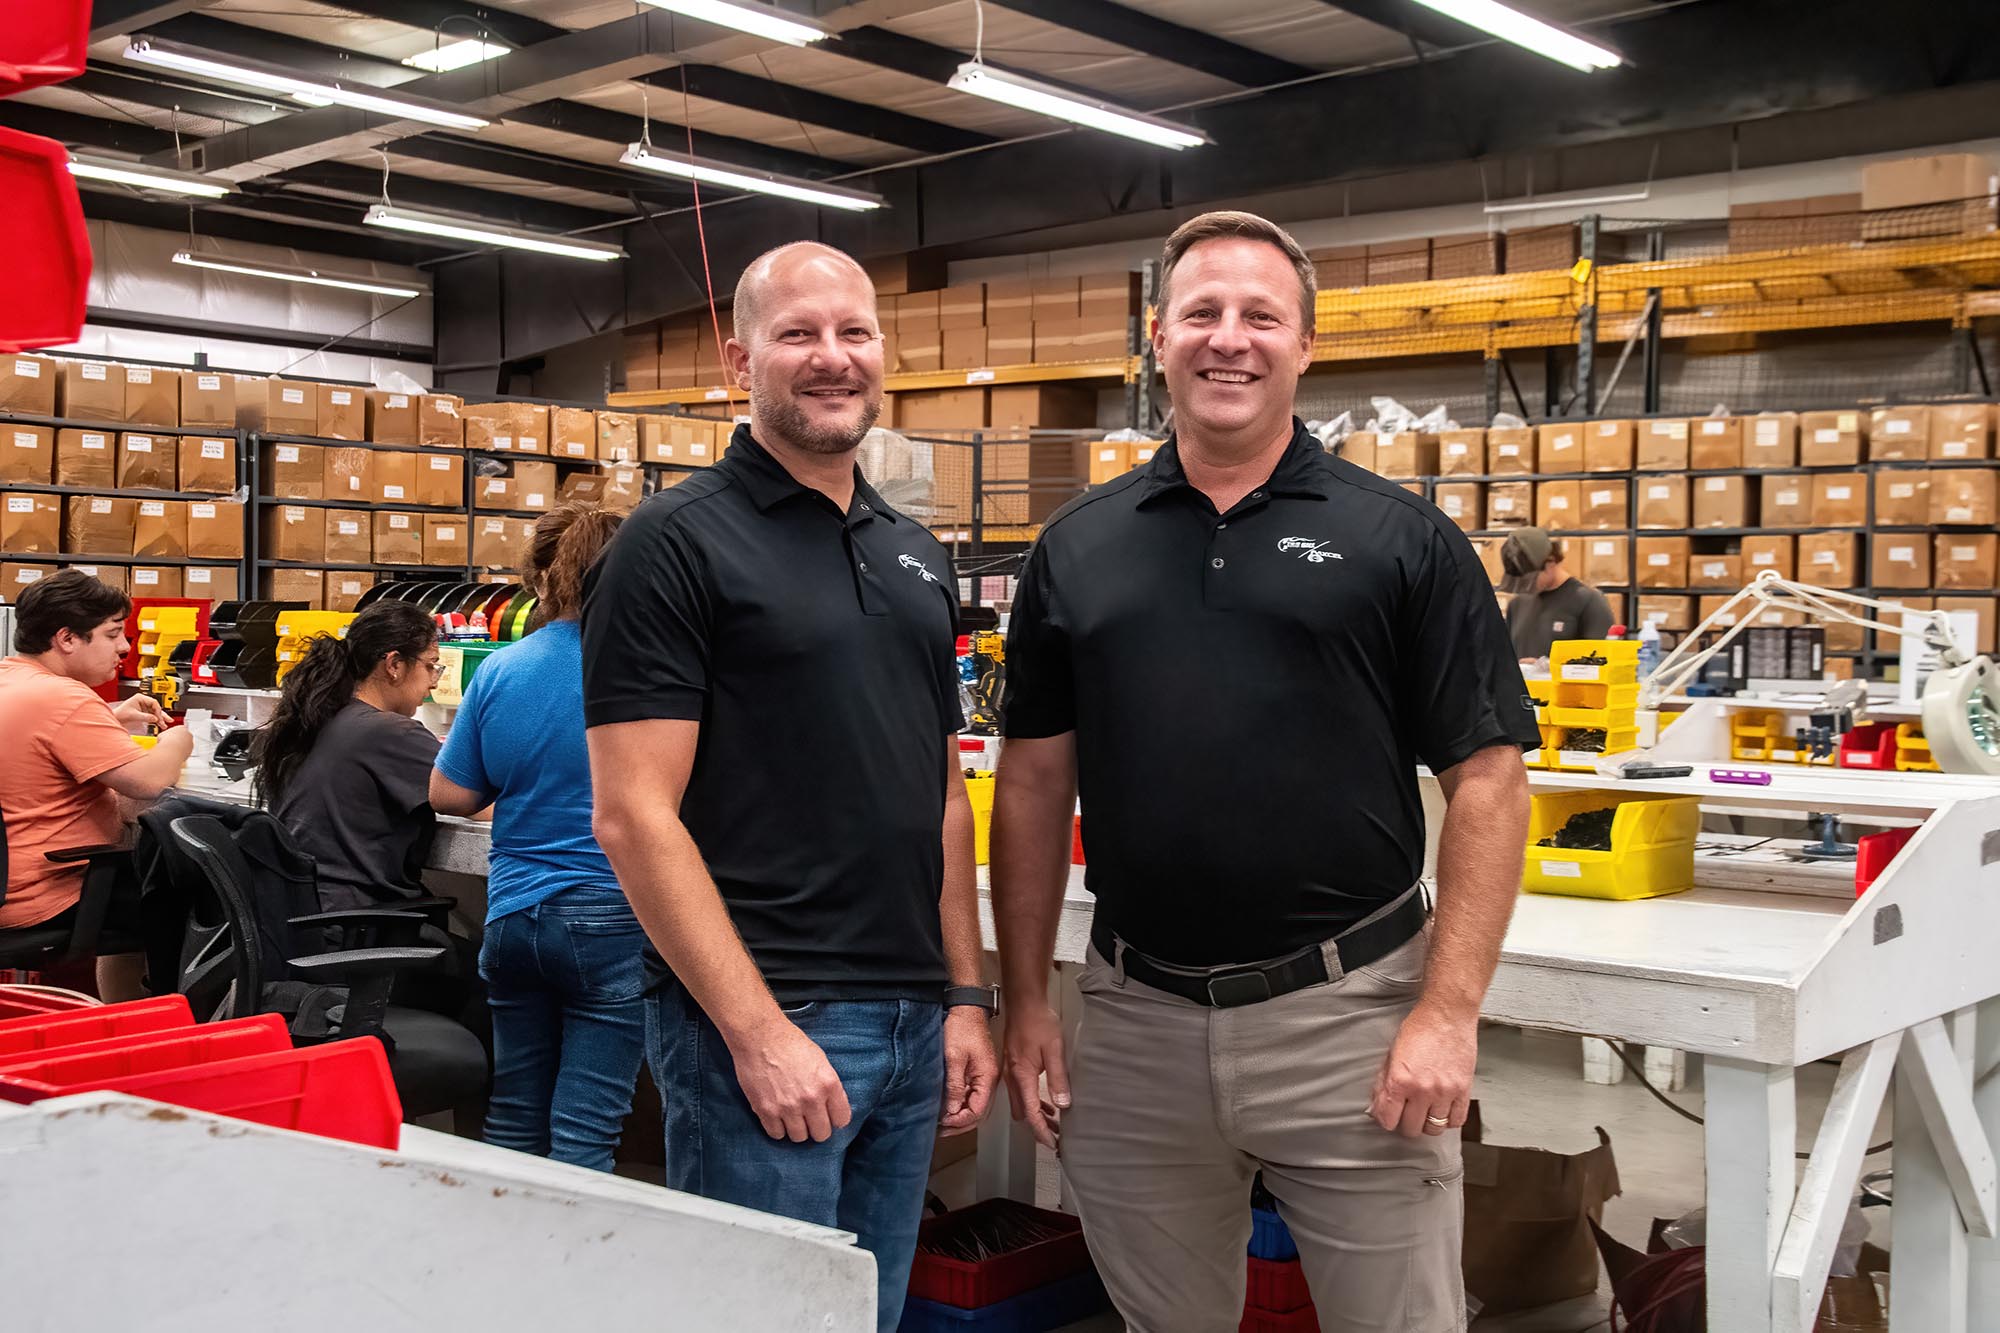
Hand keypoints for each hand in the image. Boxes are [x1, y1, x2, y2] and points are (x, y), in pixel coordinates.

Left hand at [114, 693, 170, 730]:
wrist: (115, 718)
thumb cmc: (120, 714)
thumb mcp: (133, 715)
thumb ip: (145, 717)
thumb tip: (155, 718)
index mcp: (140, 698)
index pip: (153, 702)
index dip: (157, 710)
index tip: (158, 717)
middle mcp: (143, 701)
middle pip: (156, 707)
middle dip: (161, 715)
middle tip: (167, 720)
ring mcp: (143, 707)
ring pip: (155, 712)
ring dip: (160, 718)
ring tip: (166, 723)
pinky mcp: (143, 712)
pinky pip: (152, 716)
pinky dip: (156, 720)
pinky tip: (161, 724)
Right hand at [727, 1018, 851, 1143]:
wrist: (760, 1036)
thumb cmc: (790, 1043)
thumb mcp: (821, 1060)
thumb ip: (828, 1086)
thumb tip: (832, 1107)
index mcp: (828, 1084)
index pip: (842, 1119)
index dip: (835, 1118)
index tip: (828, 1115)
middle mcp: (811, 1099)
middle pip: (821, 1134)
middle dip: (817, 1127)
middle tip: (809, 1118)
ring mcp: (788, 1107)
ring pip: (799, 1137)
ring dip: (796, 1129)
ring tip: (791, 1116)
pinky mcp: (766, 1110)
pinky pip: (776, 1134)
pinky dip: (777, 1128)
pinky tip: (777, 1116)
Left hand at [940, 1006, 999, 1132]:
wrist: (965, 1008)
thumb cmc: (962, 1027)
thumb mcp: (954, 1057)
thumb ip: (955, 1085)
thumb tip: (952, 1110)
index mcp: (988, 1077)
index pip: (978, 1110)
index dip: (960, 1120)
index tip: (943, 1122)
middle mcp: (989, 1080)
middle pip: (978, 1112)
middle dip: (960, 1125)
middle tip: (941, 1130)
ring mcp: (983, 1076)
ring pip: (974, 1105)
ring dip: (959, 1117)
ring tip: (942, 1124)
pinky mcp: (976, 1072)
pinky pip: (970, 1095)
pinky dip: (959, 1105)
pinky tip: (947, 1108)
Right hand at [1000, 1002, 1069, 1150]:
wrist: (1024, 1004)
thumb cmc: (1038, 1023)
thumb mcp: (1054, 1050)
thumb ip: (1058, 1078)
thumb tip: (1063, 1104)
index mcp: (1022, 1077)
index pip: (1030, 1114)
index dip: (1042, 1132)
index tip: (1053, 1144)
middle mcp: (1012, 1078)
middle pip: (1023, 1113)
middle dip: (1038, 1127)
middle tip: (1056, 1137)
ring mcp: (1010, 1073)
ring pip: (1021, 1105)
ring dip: (1035, 1115)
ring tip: (1054, 1124)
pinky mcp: (1013, 1067)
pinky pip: (1021, 1093)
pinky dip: (1032, 1103)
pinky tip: (1046, 1103)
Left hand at [1369, 1004, 1477, 1138]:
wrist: (1447, 1014)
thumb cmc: (1419, 1028)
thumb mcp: (1392, 1053)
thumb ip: (1384, 1083)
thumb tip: (1378, 1105)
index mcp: (1400, 1080)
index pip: (1388, 1120)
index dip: (1386, 1120)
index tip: (1389, 1116)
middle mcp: (1422, 1090)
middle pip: (1411, 1128)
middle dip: (1405, 1123)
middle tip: (1406, 1114)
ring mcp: (1445, 1092)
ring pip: (1434, 1128)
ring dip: (1427, 1123)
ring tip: (1425, 1111)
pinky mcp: (1464, 1090)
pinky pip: (1456, 1121)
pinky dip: (1448, 1120)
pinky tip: (1442, 1110)